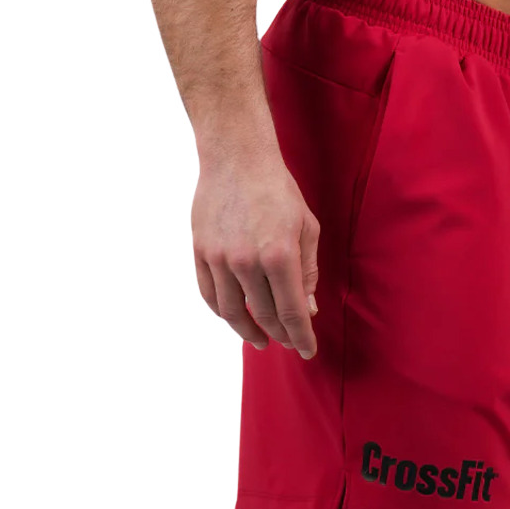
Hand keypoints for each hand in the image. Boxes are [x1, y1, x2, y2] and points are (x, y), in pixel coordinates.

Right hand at [191, 132, 319, 356]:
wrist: (237, 158)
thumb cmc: (279, 190)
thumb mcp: (307, 228)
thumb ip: (308, 272)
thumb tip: (308, 309)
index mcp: (280, 256)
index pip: (292, 312)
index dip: (301, 336)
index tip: (308, 351)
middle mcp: (248, 262)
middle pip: (264, 315)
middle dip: (281, 335)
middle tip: (289, 343)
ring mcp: (220, 258)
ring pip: (232, 312)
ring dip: (249, 331)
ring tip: (261, 340)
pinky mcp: (200, 251)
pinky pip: (209, 294)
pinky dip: (223, 312)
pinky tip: (236, 318)